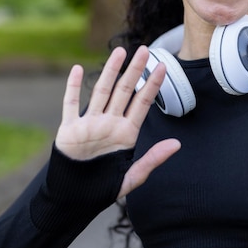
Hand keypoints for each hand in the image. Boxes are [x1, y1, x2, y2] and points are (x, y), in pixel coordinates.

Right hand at [55, 46, 180, 197]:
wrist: (75, 197)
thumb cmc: (104, 188)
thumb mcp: (132, 176)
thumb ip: (153, 159)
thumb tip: (177, 145)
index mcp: (126, 133)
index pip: (142, 103)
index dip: (153, 85)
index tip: (163, 66)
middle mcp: (110, 123)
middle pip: (124, 91)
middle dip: (135, 70)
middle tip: (144, 49)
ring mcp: (90, 123)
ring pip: (101, 91)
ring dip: (109, 71)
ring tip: (119, 52)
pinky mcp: (70, 128)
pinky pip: (70, 104)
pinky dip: (72, 87)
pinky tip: (77, 69)